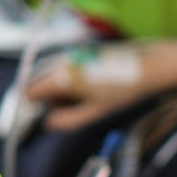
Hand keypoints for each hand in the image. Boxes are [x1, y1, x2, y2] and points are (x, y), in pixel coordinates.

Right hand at [25, 48, 150, 131]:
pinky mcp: (82, 53)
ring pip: (55, 77)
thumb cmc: (119, 92)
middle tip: (68, 112)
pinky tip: (89, 89)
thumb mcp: (94, 112)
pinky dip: (71, 81)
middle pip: (42, 83)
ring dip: (61, 91)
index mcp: (61, 78)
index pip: (31, 91)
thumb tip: (49, 123)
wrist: (145, 69)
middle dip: (49, 99)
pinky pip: (66, 69)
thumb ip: (68, 120)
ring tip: (83, 101)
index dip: (33, 106)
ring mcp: (72, 56)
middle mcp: (62, 63)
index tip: (45, 116)